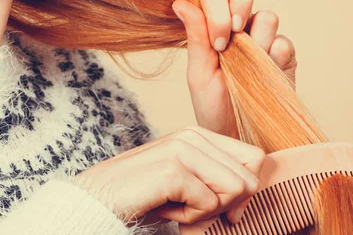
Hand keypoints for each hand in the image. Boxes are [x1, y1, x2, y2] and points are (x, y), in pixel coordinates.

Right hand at [70, 126, 265, 225]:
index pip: (254, 158)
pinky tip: (163, 208)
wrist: (98, 201)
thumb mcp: (185, 180)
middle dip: (226, 204)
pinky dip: (188, 218)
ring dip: (206, 211)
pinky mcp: (172, 170)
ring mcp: (182, 150)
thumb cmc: (141, 194)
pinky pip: (208, 205)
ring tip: (175, 205)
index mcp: (198, 134)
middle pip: (249, 178)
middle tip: (190, 206)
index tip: (220, 207)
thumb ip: (215, 174)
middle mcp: (192, 136)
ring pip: (235, 190)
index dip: (245, 190)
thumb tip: (251, 188)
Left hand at [171, 0, 297, 135]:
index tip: (218, 44)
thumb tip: (179, 2)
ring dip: (257, 44)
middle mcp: (239, 22)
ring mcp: (263, 36)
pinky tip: (265, 77)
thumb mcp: (198, 72)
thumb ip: (195, 35)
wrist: (236, 135)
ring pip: (268, 16)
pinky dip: (274, 61)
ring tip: (248, 69)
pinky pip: (284, 43)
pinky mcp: (285, 54)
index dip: (219, 9)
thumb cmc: (211, 105)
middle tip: (237, 29)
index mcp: (212, 22)